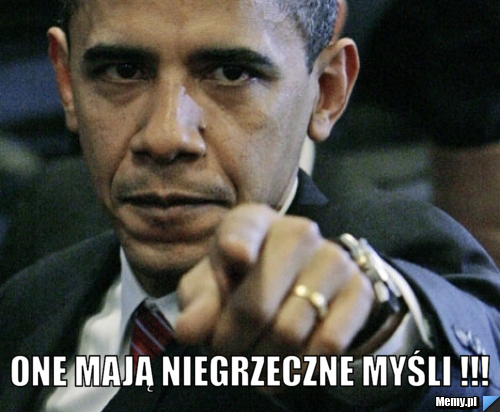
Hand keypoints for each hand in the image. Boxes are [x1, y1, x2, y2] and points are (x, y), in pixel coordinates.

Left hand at [175, 204, 376, 357]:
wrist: (305, 281)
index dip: (239, 244)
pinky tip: (287, 366)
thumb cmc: (244, 280)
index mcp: (253, 222)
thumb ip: (199, 302)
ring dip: (263, 363)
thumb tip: (188, 329)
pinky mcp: (359, 289)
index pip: (244, 229)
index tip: (237, 256)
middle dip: (232, 344)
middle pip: (257, 305)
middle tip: (225, 357)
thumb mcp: (212, 285)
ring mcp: (332, 258)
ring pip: (290, 331)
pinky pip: (329, 344)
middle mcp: (297, 232)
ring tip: (253, 365)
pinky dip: (301, 367)